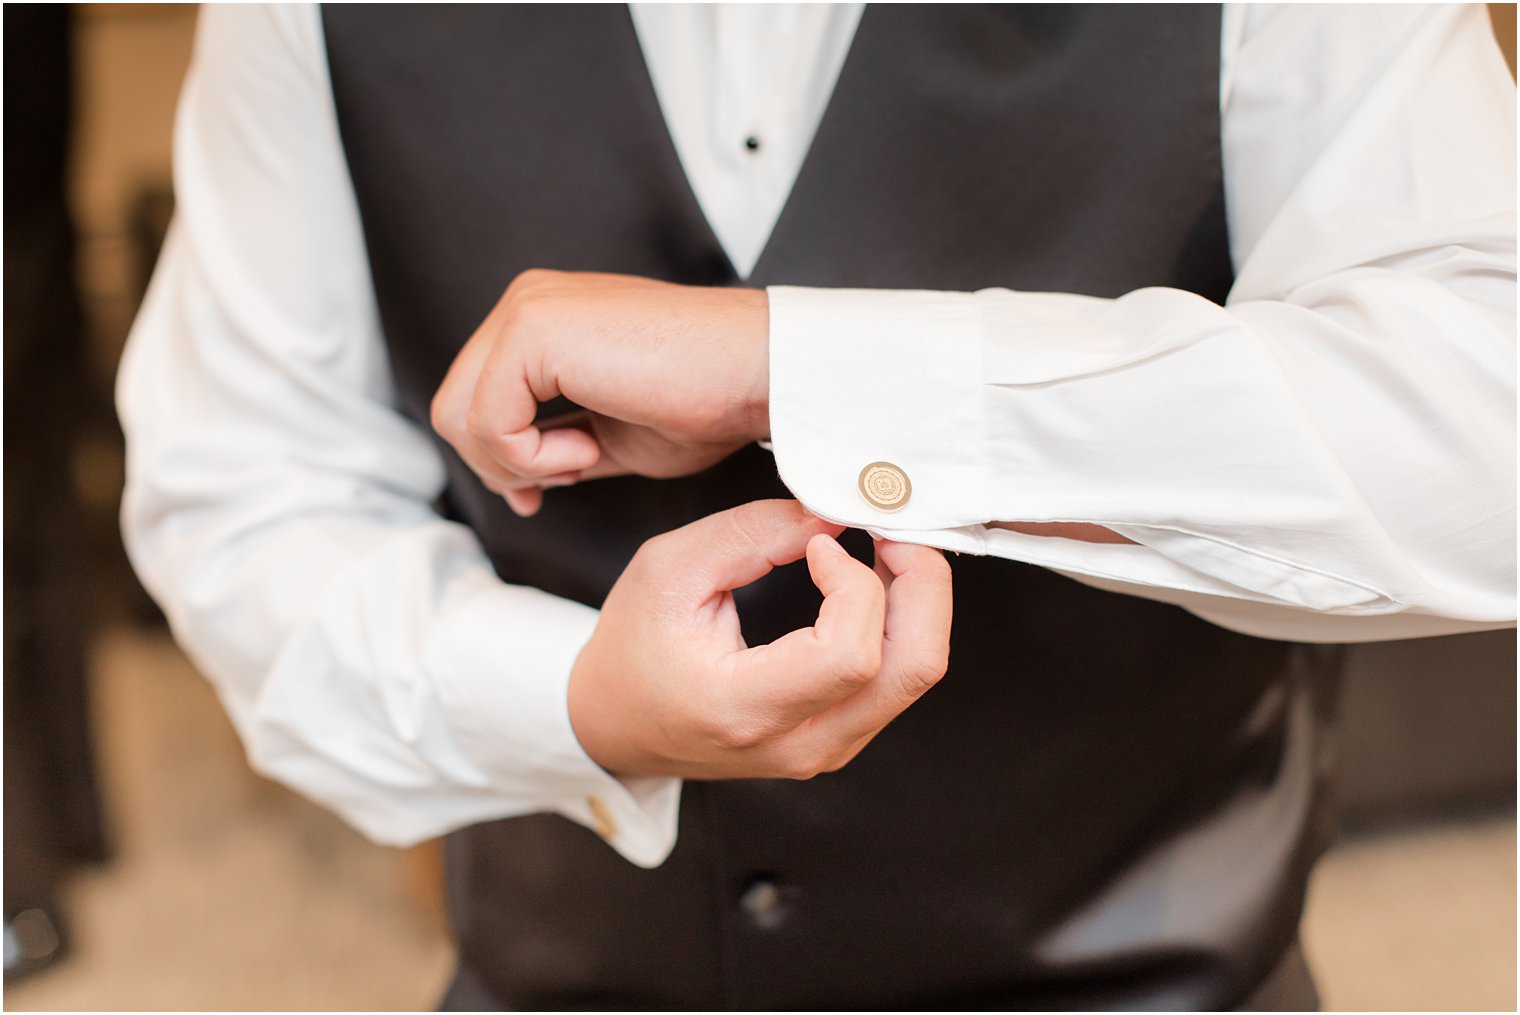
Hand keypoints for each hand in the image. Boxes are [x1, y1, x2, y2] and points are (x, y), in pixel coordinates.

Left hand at [431, 269, 769, 514]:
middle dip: (499, 465)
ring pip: (459, 418)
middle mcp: (526, 302)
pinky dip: (531, 458)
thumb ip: (554, 442)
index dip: (497, 458)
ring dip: (519, 463)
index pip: (474, 396)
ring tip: (585, 457)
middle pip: (453, 408)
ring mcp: (525, 310)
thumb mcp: (609, 433)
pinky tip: (587, 449)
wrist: (756, 372)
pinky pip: (488, 422)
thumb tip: (511, 477)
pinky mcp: (532, 331)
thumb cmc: (706, 400)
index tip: (540, 492)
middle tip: (566, 477)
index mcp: (543, 317)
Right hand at [568, 500, 953, 780]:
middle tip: (891, 529)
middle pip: (914, 667)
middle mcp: (798, 744)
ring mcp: (825, 749)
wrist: (616, 724)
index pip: (850, 655)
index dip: (855, 583)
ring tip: (881, 550)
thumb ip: (752, 533)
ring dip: (916, 600)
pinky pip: (898, 679)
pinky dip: (901, 623)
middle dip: (923, 582)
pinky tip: (870, 584)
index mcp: (744, 709)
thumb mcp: (669, 569)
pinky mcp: (839, 738)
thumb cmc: (633, 648)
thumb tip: (832, 514)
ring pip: (917, 672)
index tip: (820, 543)